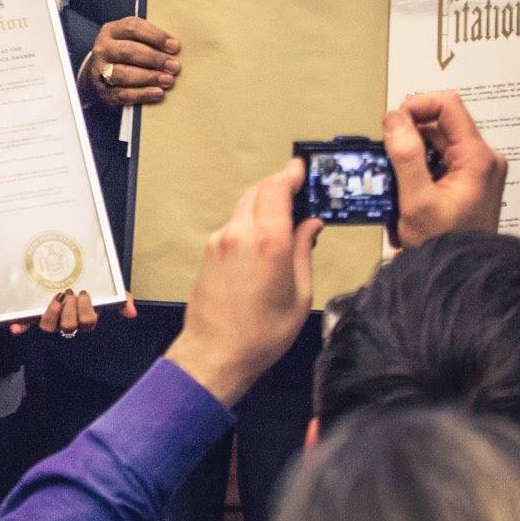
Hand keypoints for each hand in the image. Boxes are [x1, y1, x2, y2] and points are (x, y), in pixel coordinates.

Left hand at [9, 290, 135, 336]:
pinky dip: (20, 326)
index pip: (87, 324)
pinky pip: (27, 323)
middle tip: (69, 293)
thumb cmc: (92, 285)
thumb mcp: (109, 290)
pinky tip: (14, 328)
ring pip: (48, 327)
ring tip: (55, 298)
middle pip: (68, 326)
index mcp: (84, 317)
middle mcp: (67, 321)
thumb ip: (122, 299)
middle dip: (70, 310)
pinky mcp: (35, 313)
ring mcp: (51, 318)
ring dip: (51, 314)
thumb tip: (131, 313)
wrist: (74, 273)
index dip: (85, 311)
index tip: (84, 293)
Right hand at [86, 18, 179, 107]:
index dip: (155, 37)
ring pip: (123, 74)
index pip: (133, 28)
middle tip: (174, 66)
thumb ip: (151, 39)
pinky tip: (158, 93)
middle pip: (128, 51)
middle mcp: (103, 49)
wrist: (103, 73)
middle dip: (154, 59)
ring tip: (168, 80)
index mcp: (112, 30)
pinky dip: (142, 94)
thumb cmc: (127, 52)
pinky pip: (122, 94)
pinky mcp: (104, 91)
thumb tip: (175, 48)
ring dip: (149, 77)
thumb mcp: (134, 38)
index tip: (174, 47)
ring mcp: (100, 71)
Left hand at [165, 162, 319, 407]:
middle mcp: (239, 233)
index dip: (290, 175)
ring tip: (286, 213)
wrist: (216, 352)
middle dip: (279, 186)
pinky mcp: (209, 250)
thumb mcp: (299, 294)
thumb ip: (303, 251)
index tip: (301, 168)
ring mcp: (220, 240)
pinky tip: (265, 235)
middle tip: (300, 189)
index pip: (277, 190)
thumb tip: (310, 225)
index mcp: (267, 241)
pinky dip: (251, 220)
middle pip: (258, 192)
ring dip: (264, 202)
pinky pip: (234, 224)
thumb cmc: (261, 333)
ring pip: (244, 206)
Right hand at [385, 91, 506, 246]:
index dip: (416, 106)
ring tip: (398, 180)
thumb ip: (404, 155)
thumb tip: (394, 118)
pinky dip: (421, 166)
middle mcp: (484, 159)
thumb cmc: (443, 245)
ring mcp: (479, 170)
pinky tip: (409, 188)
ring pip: (438, 141)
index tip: (392, 125)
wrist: (461, 277)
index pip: (448, 105)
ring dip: (413, 152)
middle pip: (441, 123)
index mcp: (477, 158)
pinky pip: (442, 158)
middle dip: (409, 135)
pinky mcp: (471, 181)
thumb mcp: (416, 200)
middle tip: (388, 158)